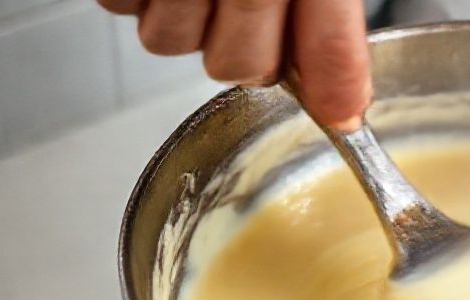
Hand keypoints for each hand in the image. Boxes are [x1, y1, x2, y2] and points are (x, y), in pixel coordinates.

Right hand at [97, 0, 370, 129]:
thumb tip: (344, 102)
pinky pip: (126, 9)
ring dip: (189, 22)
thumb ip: (329, 16)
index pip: (329, 42)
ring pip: (172, 44)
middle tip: (257, 14)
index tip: (343, 119)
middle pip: (241, 63)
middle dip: (251, 53)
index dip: (337, 88)